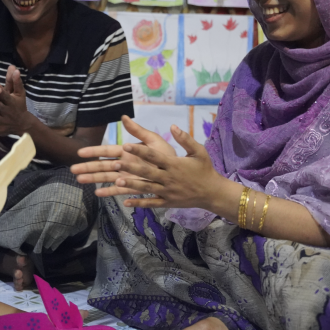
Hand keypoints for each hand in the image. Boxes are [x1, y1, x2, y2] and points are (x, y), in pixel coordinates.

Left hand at [0, 65, 31, 136]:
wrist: (23, 124)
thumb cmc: (19, 105)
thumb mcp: (19, 93)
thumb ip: (15, 81)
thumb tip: (13, 67)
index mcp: (13, 103)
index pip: (7, 97)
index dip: (2, 93)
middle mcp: (8, 113)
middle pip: (1, 109)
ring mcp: (3, 122)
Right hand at [70, 115, 176, 196]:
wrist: (178, 171)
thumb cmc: (166, 154)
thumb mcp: (152, 140)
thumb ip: (137, 131)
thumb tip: (124, 116)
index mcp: (127, 151)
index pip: (107, 151)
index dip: (94, 152)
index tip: (80, 152)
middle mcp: (125, 164)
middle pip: (103, 166)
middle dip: (88, 168)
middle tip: (73, 170)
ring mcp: (128, 176)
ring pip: (107, 178)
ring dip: (94, 179)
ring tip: (80, 180)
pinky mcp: (133, 187)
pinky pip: (119, 189)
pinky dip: (109, 191)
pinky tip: (98, 193)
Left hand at [76, 120, 224, 208]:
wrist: (213, 192)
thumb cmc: (204, 169)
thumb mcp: (199, 151)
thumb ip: (185, 138)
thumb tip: (173, 126)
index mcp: (174, 164)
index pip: (154, 156)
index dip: (139, 150)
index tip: (126, 144)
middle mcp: (169, 178)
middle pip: (147, 172)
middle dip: (131, 168)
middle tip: (116, 163)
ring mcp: (167, 192)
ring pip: (147, 188)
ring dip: (131, 185)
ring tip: (117, 181)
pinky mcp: (168, 202)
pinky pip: (151, 203)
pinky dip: (139, 203)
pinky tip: (126, 202)